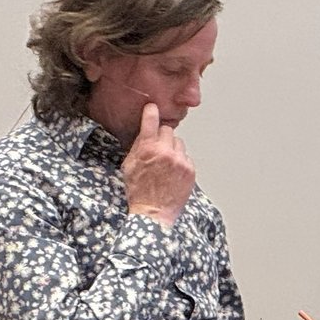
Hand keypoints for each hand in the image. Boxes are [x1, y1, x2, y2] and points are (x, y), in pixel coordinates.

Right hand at [122, 103, 193, 227]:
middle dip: (162, 137)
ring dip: (172, 149)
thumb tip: (144, 132)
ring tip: (165, 164)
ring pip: (179, 143)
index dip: (151, 113)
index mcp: (147, 149)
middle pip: (168, 130)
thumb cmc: (138, 190)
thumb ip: (138, 147)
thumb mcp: (129, 165)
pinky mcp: (190, 169)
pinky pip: (186, 157)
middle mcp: (165, 152)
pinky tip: (172, 173)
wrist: (154, 211)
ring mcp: (180, 160)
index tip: (153, 107)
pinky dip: (180, 161)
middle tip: (157, 149)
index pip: (151, 122)